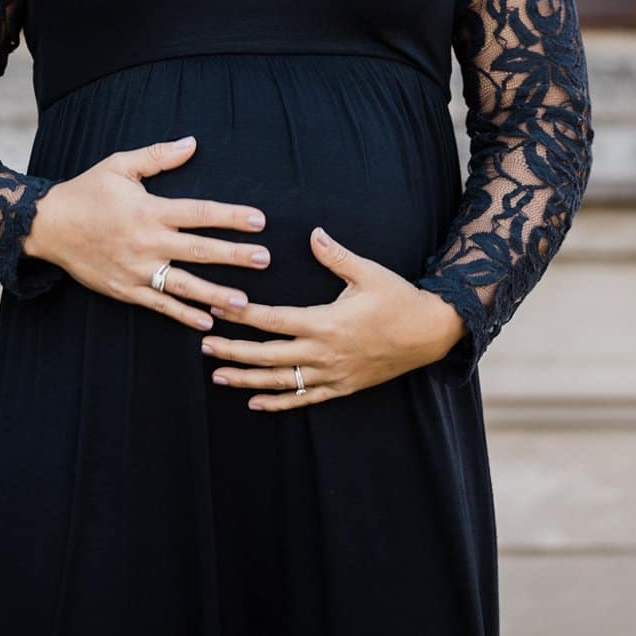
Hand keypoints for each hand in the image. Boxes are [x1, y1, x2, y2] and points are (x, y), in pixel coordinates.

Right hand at [22, 134, 269, 331]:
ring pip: (183, 285)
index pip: (199, 212)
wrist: (48, 226)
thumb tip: (192, 143)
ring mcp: (136, 270)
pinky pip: (159, 305)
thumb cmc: (86, 192)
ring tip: (243, 302)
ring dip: (215, 294)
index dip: (230, 216)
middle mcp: (147, 242)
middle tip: (264, 259)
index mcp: (149, 210)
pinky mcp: (125, 290)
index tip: (258, 221)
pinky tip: (205, 322)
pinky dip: (183, 315)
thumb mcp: (119, 166)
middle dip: (234, 255)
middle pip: (198, 250)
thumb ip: (158, 156)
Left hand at [199, 225, 464, 410]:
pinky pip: (304, 399)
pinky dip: (278, 403)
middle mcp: (325, 353)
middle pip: (269, 356)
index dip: (244, 316)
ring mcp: (333, 375)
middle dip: (234, 351)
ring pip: (282, 382)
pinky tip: (254, 403)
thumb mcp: (368, 272)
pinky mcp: (342, 388)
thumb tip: (313, 233)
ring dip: (247, 379)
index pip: (275, 321)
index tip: (219, 310)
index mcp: (327, 323)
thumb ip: (336, 256)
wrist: (429, 333)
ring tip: (218, 375)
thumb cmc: (397, 298)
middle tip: (205, 344)